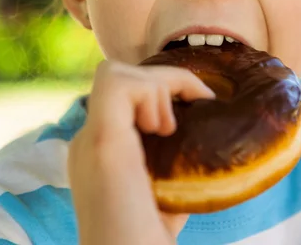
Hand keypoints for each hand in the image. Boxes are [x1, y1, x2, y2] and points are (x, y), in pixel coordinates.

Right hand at [68, 60, 214, 244]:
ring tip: (170, 127)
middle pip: (119, 77)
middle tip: (199, 102)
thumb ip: (175, 164)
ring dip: (155, 85)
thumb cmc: (146, 237)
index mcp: (102, 149)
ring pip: (114, 73)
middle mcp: (89, 139)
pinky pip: (117, 83)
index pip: (123, 95)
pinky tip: (164, 129)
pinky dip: (149, 93)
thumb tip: (211, 144)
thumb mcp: (166, 191)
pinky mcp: (102, 138)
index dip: (160, 90)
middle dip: (164, 79)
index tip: (201, 104)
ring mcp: (91, 137)